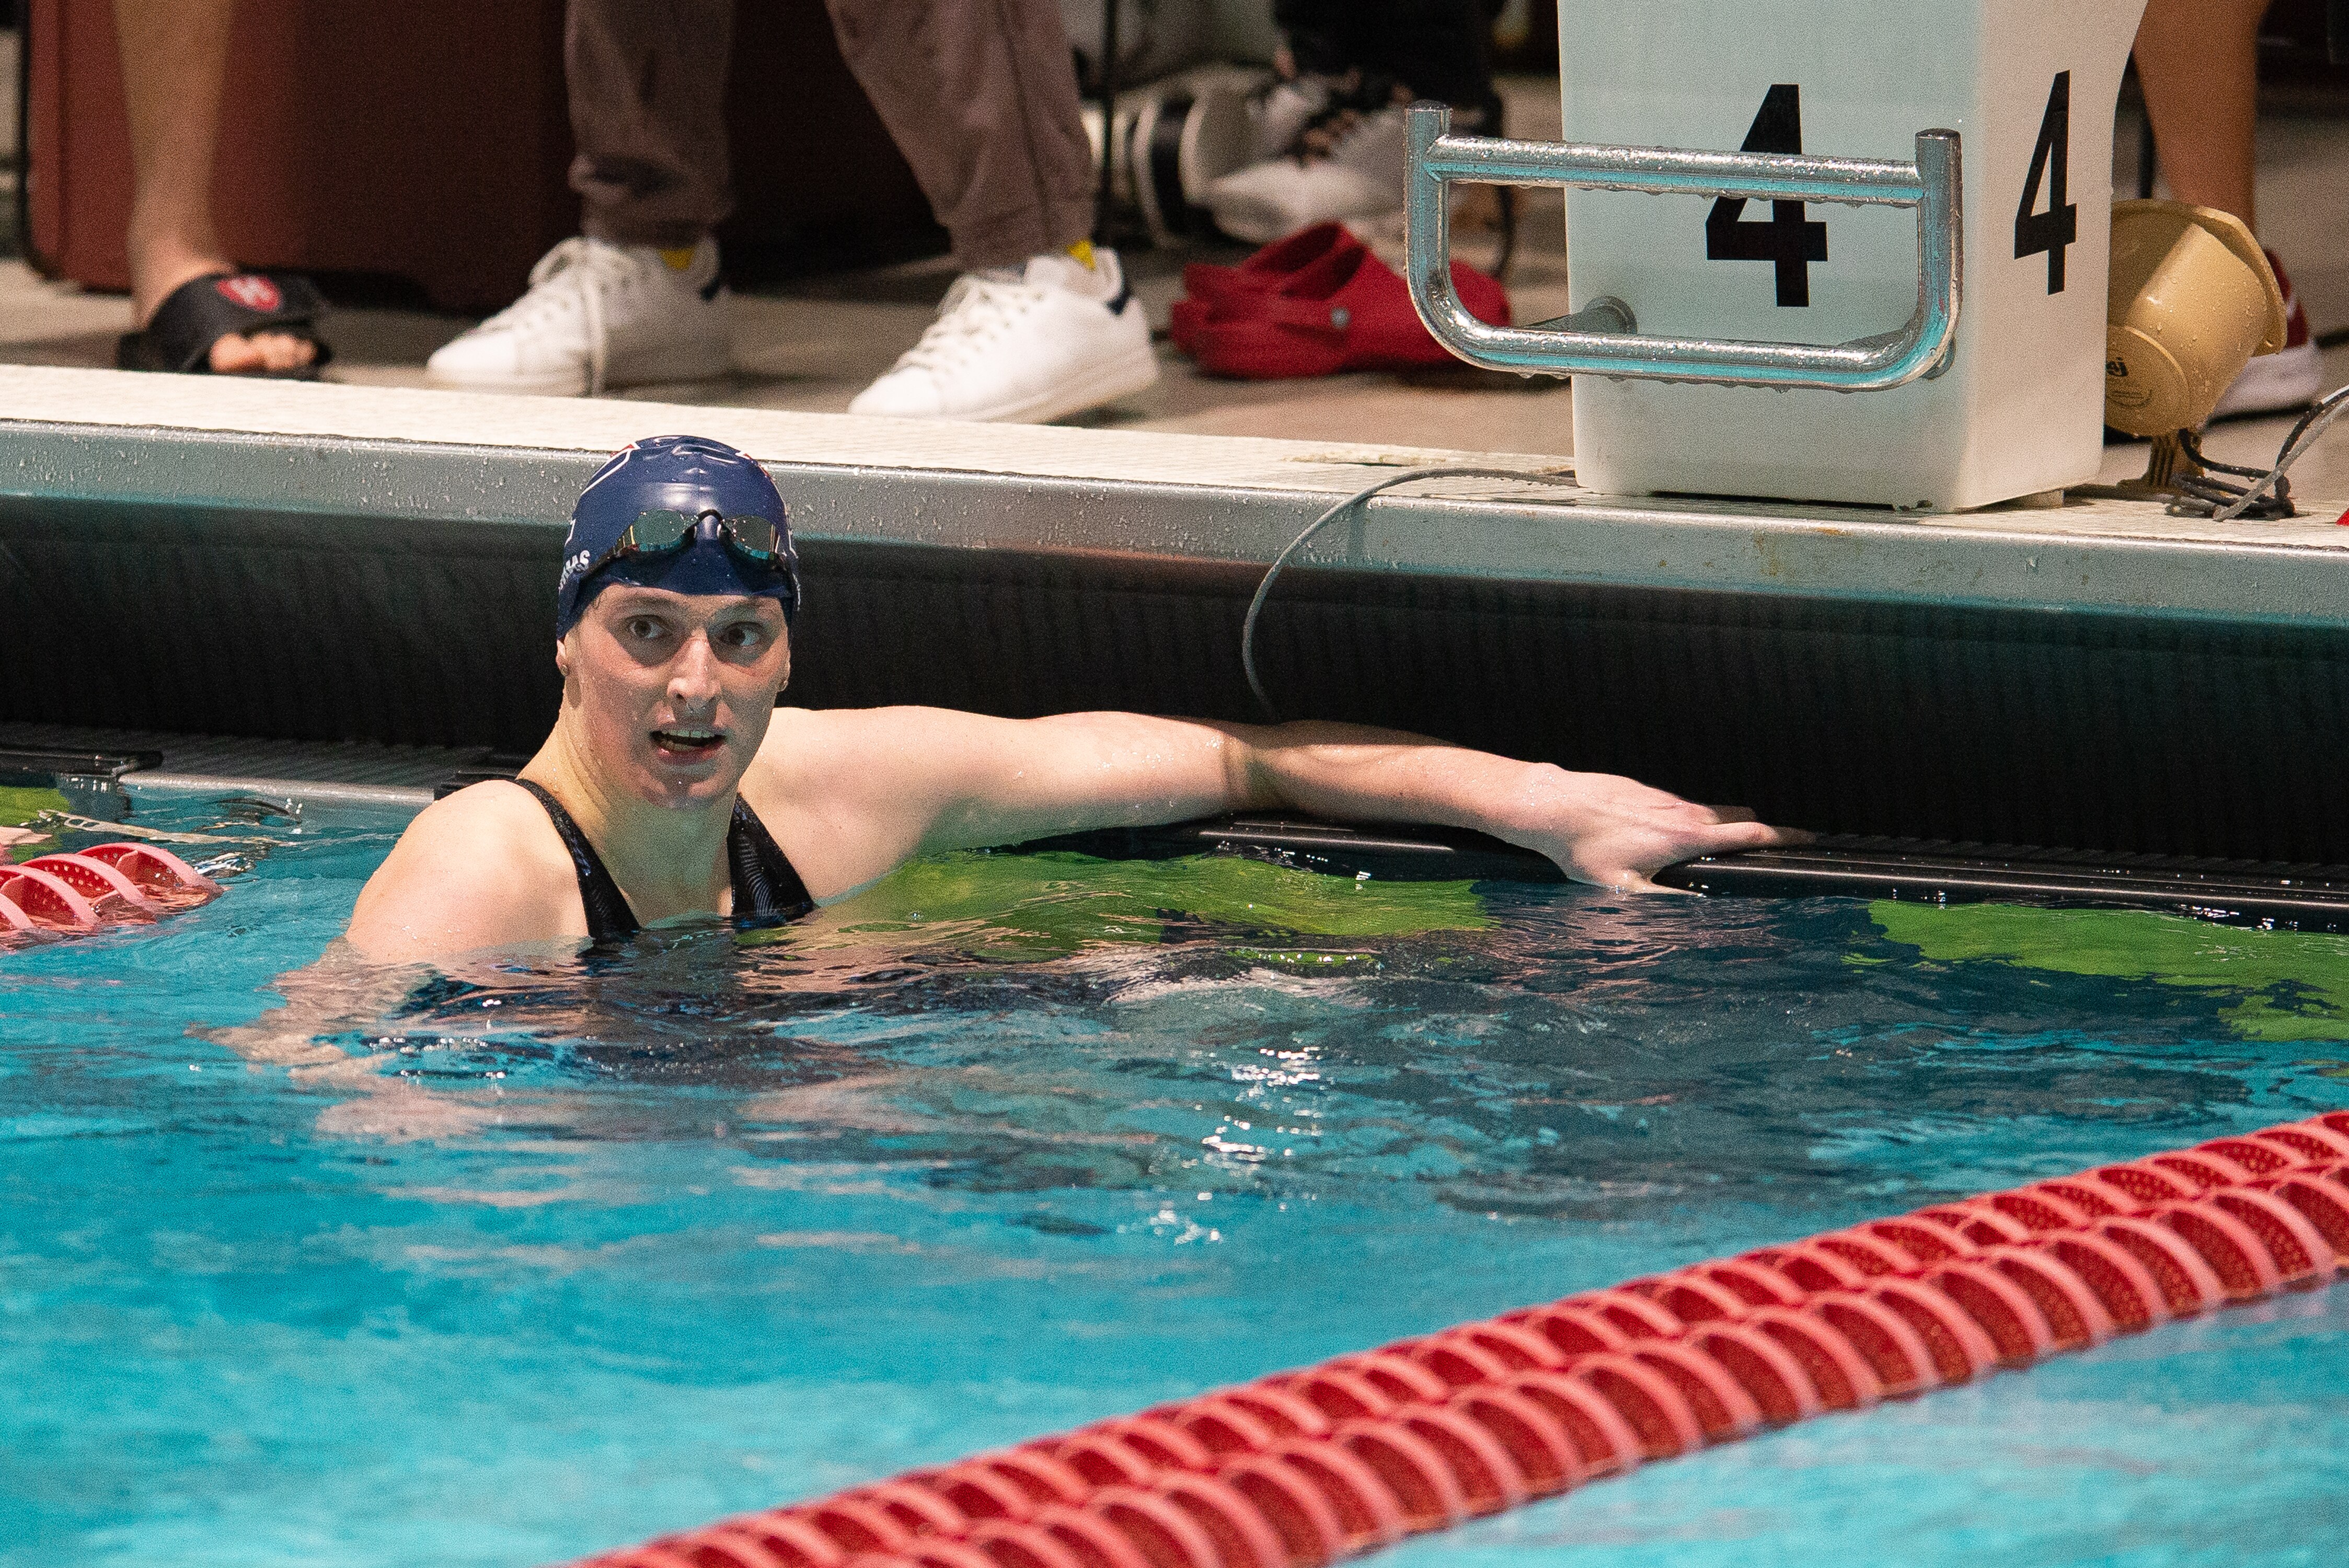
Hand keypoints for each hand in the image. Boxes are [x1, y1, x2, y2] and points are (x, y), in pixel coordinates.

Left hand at [1510, 768, 1802, 893]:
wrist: (1553, 804)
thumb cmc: (1584, 848)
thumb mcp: (1622, 888)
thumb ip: (1664, 902)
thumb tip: (1700, 914)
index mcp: (1686, 836)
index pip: (1750, 833)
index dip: (1784, 837)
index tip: (1809, 840)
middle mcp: (1683, 811)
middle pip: (1737, 818)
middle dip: (1758, 833)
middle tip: (1772, 849)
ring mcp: (1666, 797)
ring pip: (1707, 813)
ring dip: (1719, 828)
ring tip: (1719, 852)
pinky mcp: (1648, 790)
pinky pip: (1680, 807)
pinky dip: (1689, 821)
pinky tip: (1668, 839)